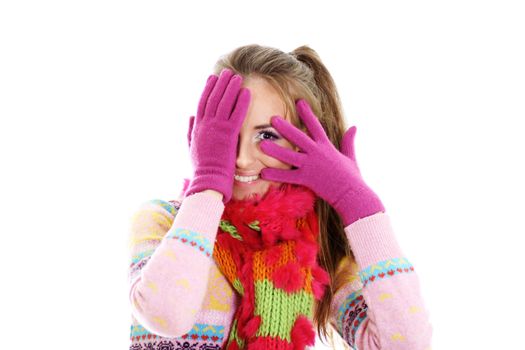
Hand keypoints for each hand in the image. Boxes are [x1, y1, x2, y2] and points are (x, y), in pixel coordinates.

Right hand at [184, 68, 250, 202]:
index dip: (208, 89)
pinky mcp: (228, 135)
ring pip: (224, 103)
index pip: (202, 102)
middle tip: (227, 72)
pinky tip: (246, 92)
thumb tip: (190, 117)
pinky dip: (241, 102)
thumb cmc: (201, 167)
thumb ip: (190, 130)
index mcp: (197, 126)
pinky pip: (236, 115)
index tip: (213, 78)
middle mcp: (205, 124)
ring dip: (231, 88)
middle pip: (213, 98)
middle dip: (221, 84)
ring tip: (237, 77)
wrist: (207, 180)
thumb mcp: (192, 147)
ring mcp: (216, 129)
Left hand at [259, 99, 383, 225]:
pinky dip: (275, 175)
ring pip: (289, 155)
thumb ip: (349, 141)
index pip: (315, 126)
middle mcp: (317, 153)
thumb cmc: (352, 177)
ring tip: (262, 144)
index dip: (307, 113)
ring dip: (275, 150)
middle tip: (272, 119)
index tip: (299, 102)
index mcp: (326, 146)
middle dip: (285, 127)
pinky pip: (288, 176)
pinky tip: (263, 172)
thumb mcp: (350, 156)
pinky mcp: (307, 179)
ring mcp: (311, 165)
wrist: (352, 193)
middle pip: (298, 137)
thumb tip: (354, 127)